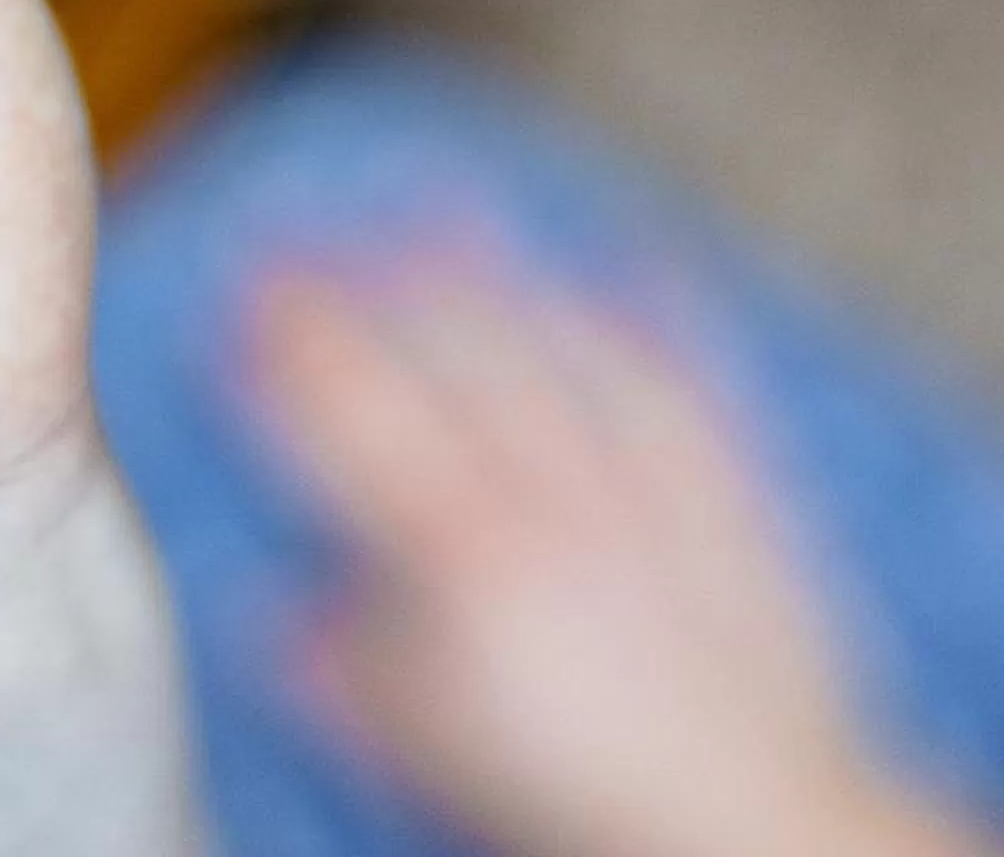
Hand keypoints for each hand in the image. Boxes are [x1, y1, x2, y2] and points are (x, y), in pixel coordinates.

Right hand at [251, 262, 1003, 856]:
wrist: (762, 833)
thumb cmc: (586, 809)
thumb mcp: (430, 756)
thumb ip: (349, 677)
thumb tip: (276, 623)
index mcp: (461, 555)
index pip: (349, 417)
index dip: (285, 351)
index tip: (241, 297)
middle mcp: (553, 497)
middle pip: (447, 355)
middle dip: (366, 286)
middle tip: (305, 236)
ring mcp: (651, 487)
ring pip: (560, 346)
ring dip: (495, 274)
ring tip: (440, 209)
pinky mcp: (740, 502)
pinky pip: (694, 385)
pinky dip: (660, 318)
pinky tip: (634, 265)